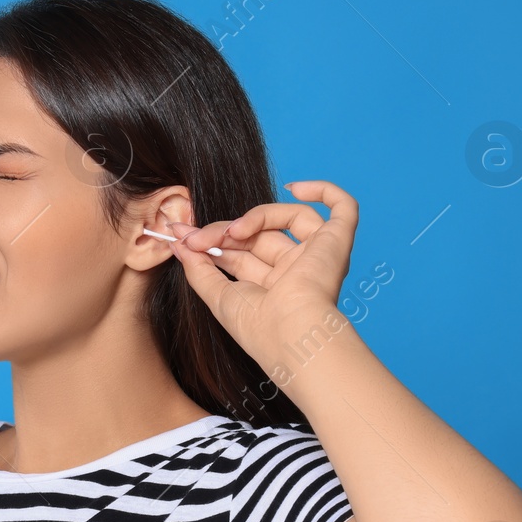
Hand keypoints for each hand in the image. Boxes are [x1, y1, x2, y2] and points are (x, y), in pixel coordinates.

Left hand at [168, 179, 356, 366]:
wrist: (291, 333)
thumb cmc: (258, 327)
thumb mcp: (218, 296)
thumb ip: (198, 268)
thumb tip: (178, 243)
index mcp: (273, 288)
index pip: (240, 253)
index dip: (212, 241)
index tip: (181, 235)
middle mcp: (297, 271)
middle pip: (259, 234)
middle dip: (223, 231)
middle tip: (195, 236)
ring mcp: (318, 255)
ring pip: (287, 218)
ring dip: (254, 217)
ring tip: (232, 231)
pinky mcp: (338, 242)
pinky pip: (342, 207)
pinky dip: (323, 190)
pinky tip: (294, 188)